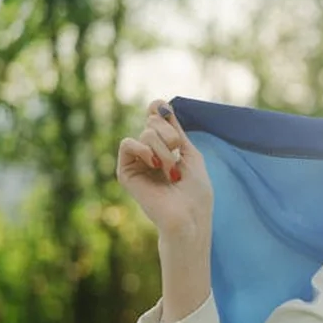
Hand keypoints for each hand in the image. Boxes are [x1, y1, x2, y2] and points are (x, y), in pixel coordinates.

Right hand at [116, 100, 213, 242]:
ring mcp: (138, 163)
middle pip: (152, 123)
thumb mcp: (191, 154)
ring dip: (164, 149)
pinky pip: (127, 144)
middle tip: (178, 151)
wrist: (189, 217)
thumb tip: (161, 104)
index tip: (162, 106)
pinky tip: (154, 163)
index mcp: (166, 150)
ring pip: (144, 134)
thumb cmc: (196, 192)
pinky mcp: (126, 172)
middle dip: (170, 134)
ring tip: (172, 170)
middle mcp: (150, 154)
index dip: (158, 109)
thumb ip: (176, 130)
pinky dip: (143, 149)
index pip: (156, 120)